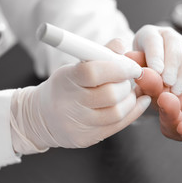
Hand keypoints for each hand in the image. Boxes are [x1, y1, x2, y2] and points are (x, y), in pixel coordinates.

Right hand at [10, 39, 150, 153]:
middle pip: (110, 94)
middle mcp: (70, 104)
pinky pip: (117, 126)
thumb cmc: (64, 88)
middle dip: (126, 85)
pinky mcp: (86, 138)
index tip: (132, 66)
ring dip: (130, 100)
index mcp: (66, 80)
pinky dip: (133, 112)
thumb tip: (121, 44)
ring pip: (117, 112)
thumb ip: (98, 55)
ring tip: (129, 92)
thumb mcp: (74, 67)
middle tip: (129, 80)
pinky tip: (138, 102)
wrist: (43, 117)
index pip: (93, 72)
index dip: (119, 67)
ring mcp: (78, 124)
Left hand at [133, 25, 181, 94]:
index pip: (152, 40)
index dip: (155, 56)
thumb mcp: (138, 77)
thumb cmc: (143, 79)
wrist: (155, 82)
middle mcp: (167, 34)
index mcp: (147, 35)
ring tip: (175, 90)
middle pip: (174, 44)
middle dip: (171, 65)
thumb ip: (141, 76)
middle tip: (168, 83)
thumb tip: (143, 75)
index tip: (157, 72)